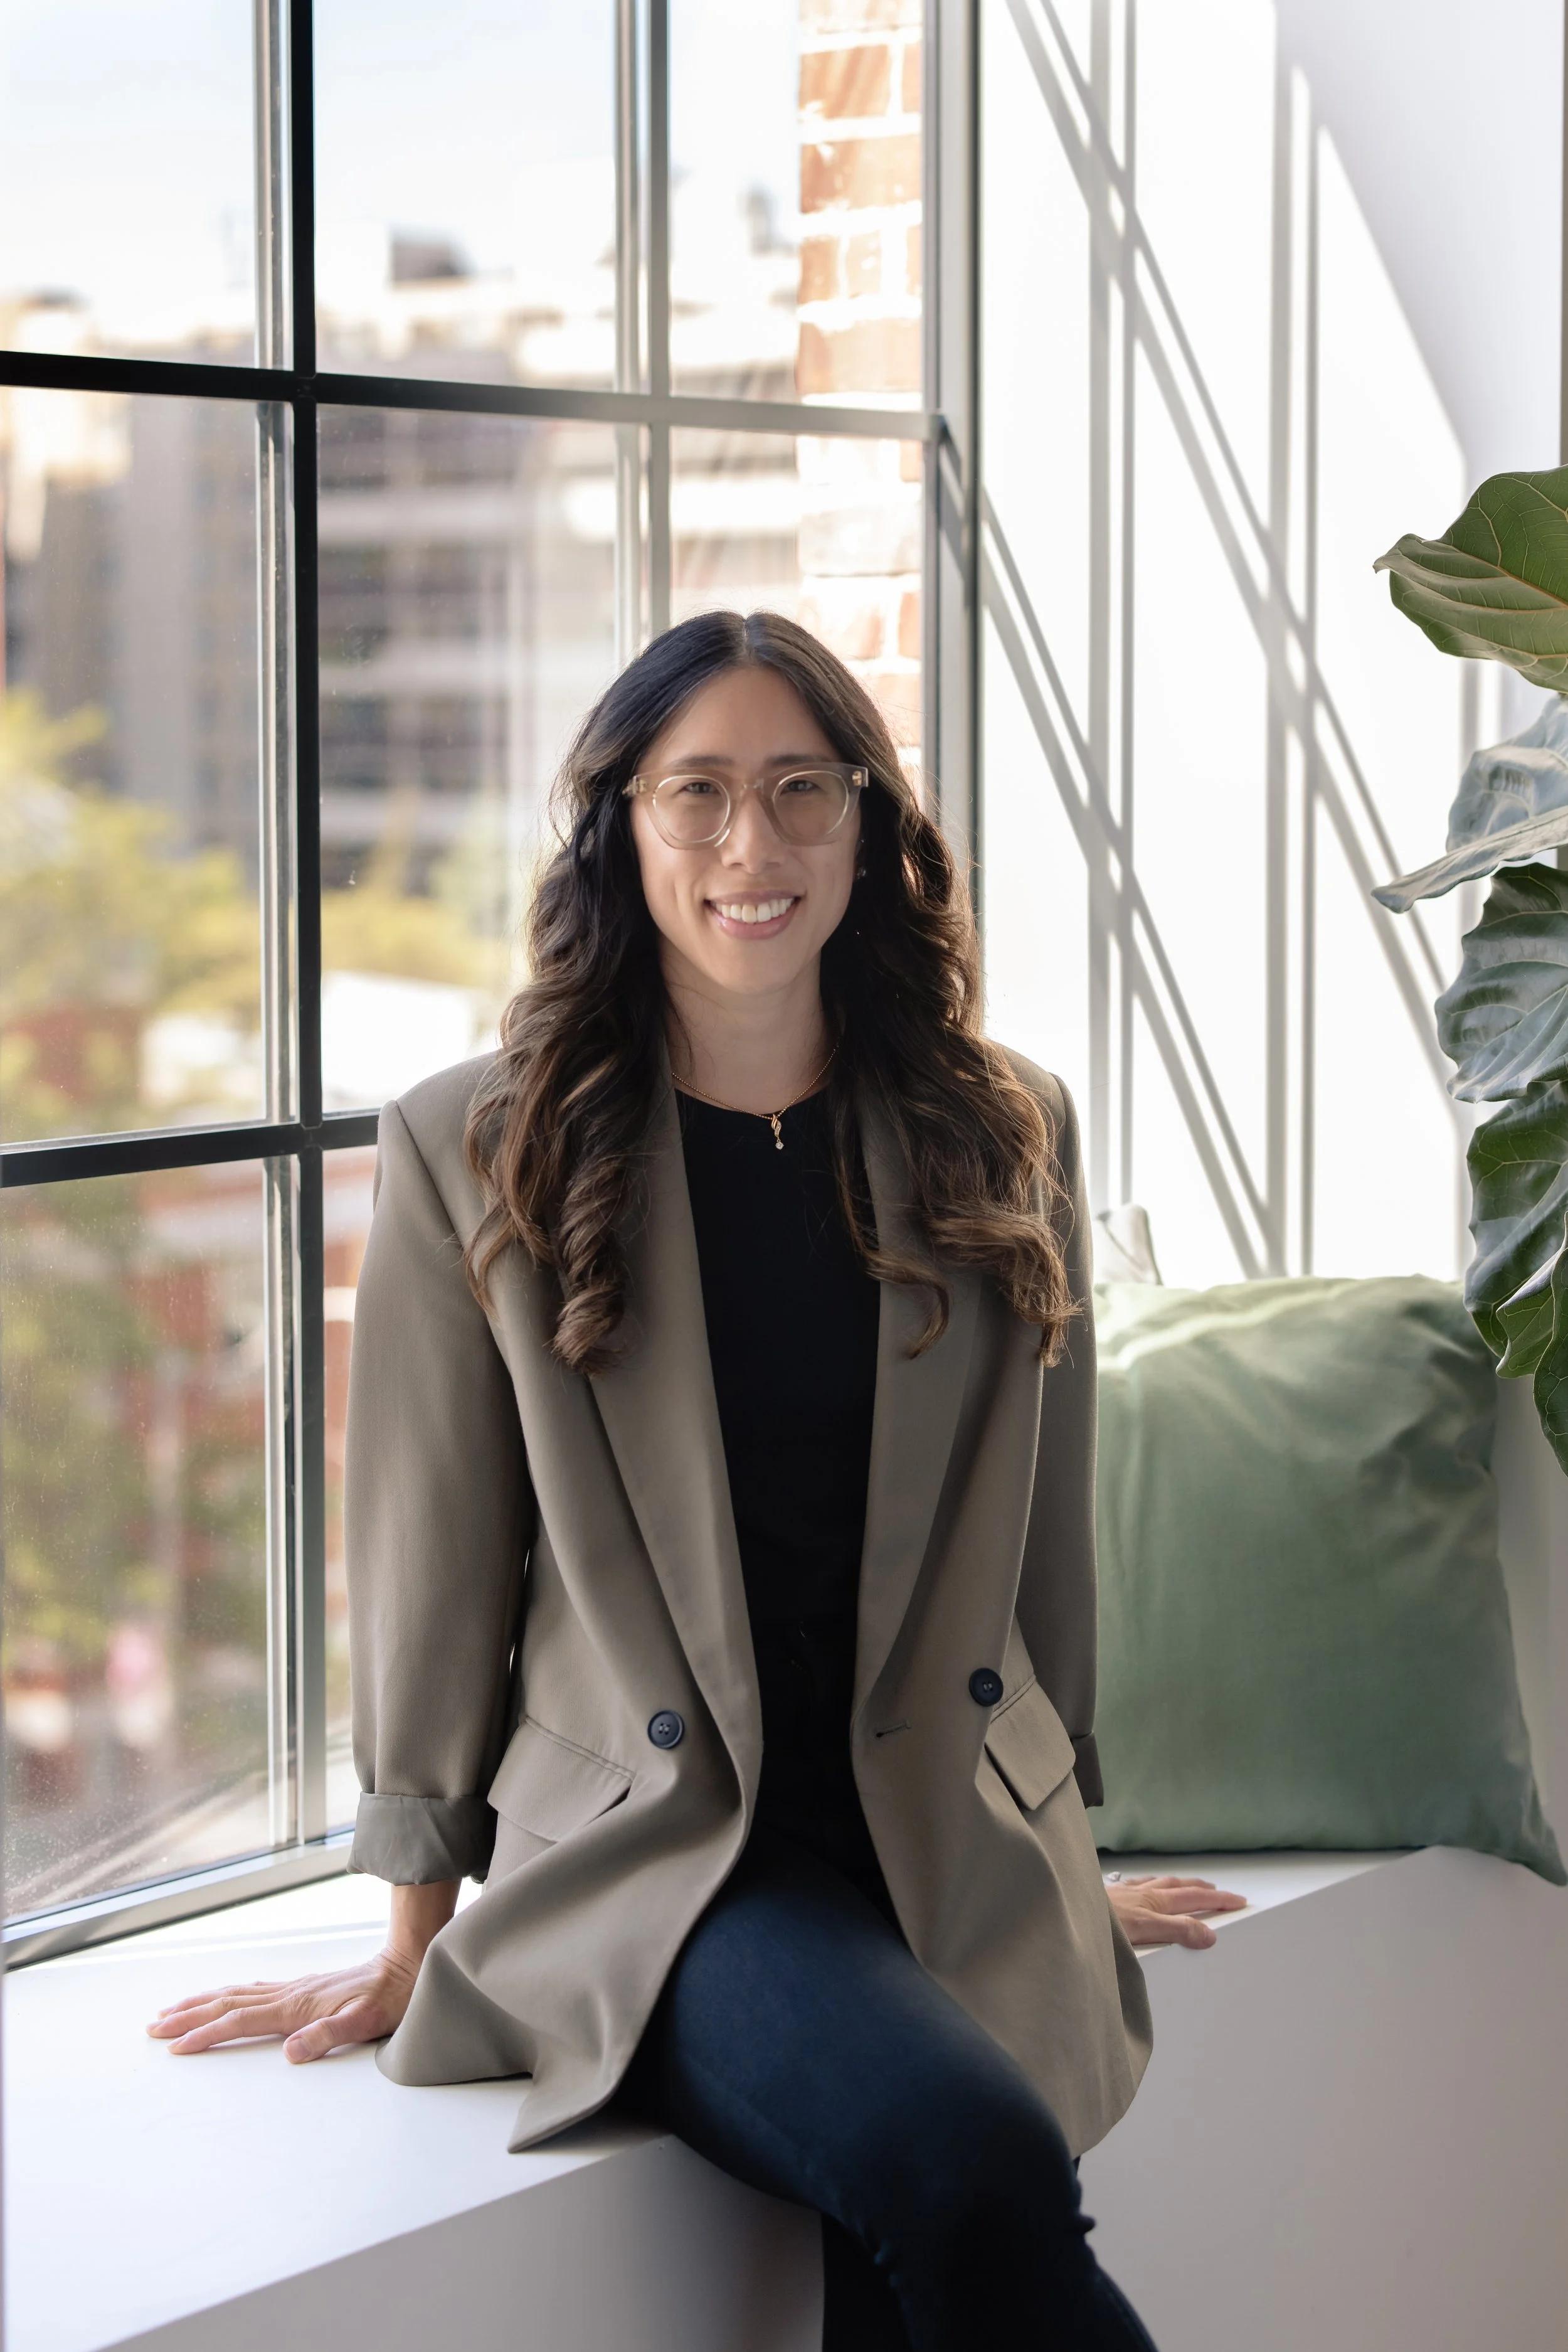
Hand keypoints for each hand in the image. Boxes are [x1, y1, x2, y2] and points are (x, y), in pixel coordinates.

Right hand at [145, 1879, 459, 2062]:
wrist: (406, 1967)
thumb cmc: (388, 1999)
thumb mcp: (365, 2023)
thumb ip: (328, 2036)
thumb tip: (290, 2052)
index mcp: (296, 2007)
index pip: (240, 2022)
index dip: (206, 2035)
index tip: (176, 2047)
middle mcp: (288, 1994)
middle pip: (226, 2004)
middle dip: (188, 2017)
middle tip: (153, 2028)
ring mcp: (293, 1988)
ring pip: (235, 1994)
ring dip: (201, 2003)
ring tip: (171, 2010)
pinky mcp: (301, 1987)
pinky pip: (251, 1990)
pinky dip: (226, 1994)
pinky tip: (221, 1997)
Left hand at [1105, 1872, 1246, 1949]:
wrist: (1063, 1913)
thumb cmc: (1096, 1925)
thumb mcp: (1142, 1932)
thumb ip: (1175, 1932)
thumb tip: (1208, 1935)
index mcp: (1153, 1903)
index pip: (1194, 1901)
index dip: (1218, 1901)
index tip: (1238, 1901)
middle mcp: (1140, 1894)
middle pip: (1180, 1888)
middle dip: (1204, 1890)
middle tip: (1223, 1893)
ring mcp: (1124, 1893)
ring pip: (1159, 1884)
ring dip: (1180, 1885)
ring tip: (1191, 1886)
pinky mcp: (1108, 1897)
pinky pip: (1137, 1885)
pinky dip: (1151, 1884)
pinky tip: (1145, 1886)